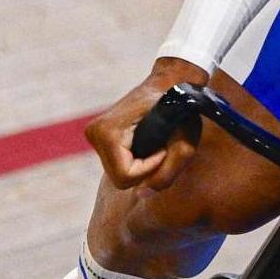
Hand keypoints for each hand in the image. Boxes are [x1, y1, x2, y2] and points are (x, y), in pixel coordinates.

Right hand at [83, 58, 212, 191]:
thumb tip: (142, 195)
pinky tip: (146, 142)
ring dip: (140, 166)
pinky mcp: (99, 136)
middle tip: (163, 147)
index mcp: (108, 132)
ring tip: (156, 142)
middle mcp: (95, 133)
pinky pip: (117, 164)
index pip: (126, 177)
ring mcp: (94, 134)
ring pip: (118, 174)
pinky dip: (134, 160)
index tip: (165, 149)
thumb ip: (168, 172)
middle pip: (120, 179)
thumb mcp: (185, 142)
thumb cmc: (182, 109)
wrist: (172, 83)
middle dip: (145, 170)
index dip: (150, 169)